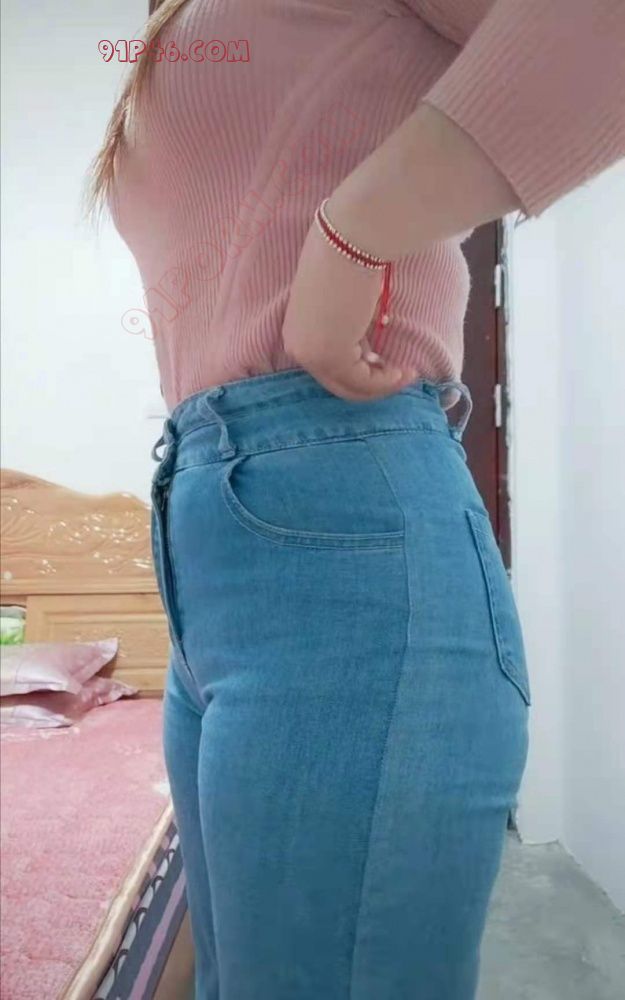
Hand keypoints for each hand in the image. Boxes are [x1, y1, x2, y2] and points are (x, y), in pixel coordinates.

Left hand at [280, 199, 416, 400]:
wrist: (353, 237)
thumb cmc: (349, 258)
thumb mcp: (341, 302)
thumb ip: (345, 329)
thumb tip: (367, 353)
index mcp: (295, 332)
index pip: (327, 368)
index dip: (359, 373)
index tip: (384, 365)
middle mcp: (297, 347)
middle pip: (337, 383)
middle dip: (372, 385)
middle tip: (401, 375)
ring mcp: (311, 354)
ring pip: (351, 386)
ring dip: (383, 386)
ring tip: (408, 373)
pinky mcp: (331, 356)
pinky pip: (363, 382)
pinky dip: (386, 382)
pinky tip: (406, 371)